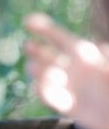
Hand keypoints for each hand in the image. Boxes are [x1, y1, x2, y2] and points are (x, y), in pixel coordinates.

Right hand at [24, 13, 108, 128]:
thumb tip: (100, 48)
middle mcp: (72, 69)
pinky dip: (43, 91)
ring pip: (43, 75)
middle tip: (28, 46)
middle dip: (35, 50)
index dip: (43, 28)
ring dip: (38, 71)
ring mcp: (68, 87)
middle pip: (46, 56)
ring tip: (39, 70)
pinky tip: (40, 87)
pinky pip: (48, 97)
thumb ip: (103, 58)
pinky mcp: (67, 106)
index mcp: (84, 54)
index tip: (28, 21)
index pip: (58, 37)